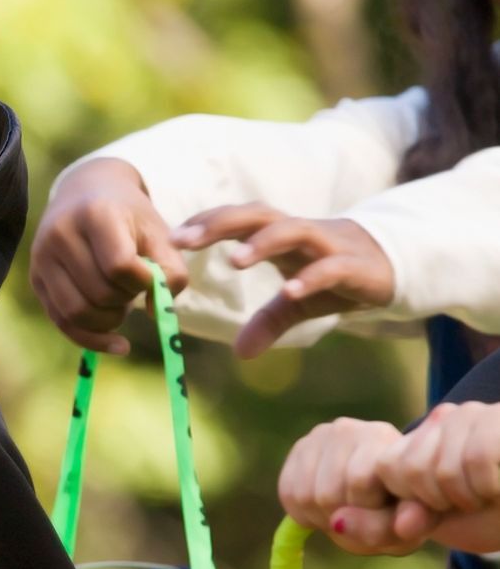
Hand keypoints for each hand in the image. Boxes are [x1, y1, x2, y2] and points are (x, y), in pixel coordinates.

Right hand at [29, 158, 188, 354]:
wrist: (85, 192)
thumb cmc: (128, 214)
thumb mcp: (157, 231)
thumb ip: (171, 270)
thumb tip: (155, 311)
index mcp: (95, 213)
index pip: (120, 265)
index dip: (143, 282)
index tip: (151, 277)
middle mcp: (61, 234)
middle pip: (99, 293)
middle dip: (126, 301)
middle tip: (135, 289)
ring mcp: (42, 258)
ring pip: (77, 313)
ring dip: (109, 321)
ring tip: (122, 307)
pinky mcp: (35, 279)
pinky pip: (61, 322)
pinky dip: (91, 339)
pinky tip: (115, 343)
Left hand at [170, 205, 392, 358]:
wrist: (396, 267)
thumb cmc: (336, 278)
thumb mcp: (297, 304)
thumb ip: (268, 322)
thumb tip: (241, 354)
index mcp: (280, 236)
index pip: (237, 220)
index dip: (206, 223)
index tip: (172, 238)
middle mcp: (301, 233)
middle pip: (258, 215)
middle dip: (220, 223)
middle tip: (184, 241)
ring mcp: (329, 246)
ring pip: (293, 231)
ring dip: (263, 243)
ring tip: (235, 261)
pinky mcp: (355, 266)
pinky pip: (330, 267)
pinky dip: (310, 277)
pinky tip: (289, 291)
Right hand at [278, 417, 405, 552]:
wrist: (388, 484)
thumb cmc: (400, 508)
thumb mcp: (405, 527)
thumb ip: (382, 528)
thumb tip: (337, 523)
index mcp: (383, 439)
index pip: (359, 481)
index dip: (367, 512)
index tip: (385, 516)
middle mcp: (349, 430)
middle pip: (327, 494)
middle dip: (343, 517)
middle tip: (362, 518)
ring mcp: (319, 437)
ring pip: (305, 497)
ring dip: (323, 517)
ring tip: (345, 514)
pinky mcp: (299, 449)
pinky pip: (288, 493)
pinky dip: (304, 513)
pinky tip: (326, 509)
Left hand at [358, 402, 499, 554]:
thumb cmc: (495, 518)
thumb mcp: (433, 525)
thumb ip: (382, 526)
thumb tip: (337, 523)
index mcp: (423, 443)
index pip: (382, 470)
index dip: (408, 502)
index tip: (438, 510)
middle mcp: (446, 420)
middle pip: (407, 470)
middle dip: (437, 501)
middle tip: (472, 501)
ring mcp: (476, 415)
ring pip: (439, 467)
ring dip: (468, 495)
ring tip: (491, 492)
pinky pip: (477, 460)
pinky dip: (490, 486)